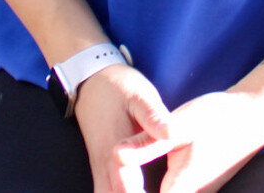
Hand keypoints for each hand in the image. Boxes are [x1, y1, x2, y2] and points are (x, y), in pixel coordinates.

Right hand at [74, 63, 171, 192]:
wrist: (91, 82)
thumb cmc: (119, 89)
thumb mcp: (139, 96)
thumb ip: (154, 116)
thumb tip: (172, 133)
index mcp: (117, 155)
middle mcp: (105, 170)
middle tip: (166, 192)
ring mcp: (100, 172)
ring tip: (155, 191)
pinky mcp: (100, 171)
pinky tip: (138, 190)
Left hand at [115, 89, 263, 192]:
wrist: (257, 113)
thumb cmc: (219, 117)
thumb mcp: (180, 125)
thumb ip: (147, 143)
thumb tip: (114, 155)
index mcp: (180, 189)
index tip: (114, 189)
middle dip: (136, 192)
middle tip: (117, 180)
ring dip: (149, 191)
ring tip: (127, 177)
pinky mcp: (205, 188)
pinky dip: (166, 190)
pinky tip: (153, 176)